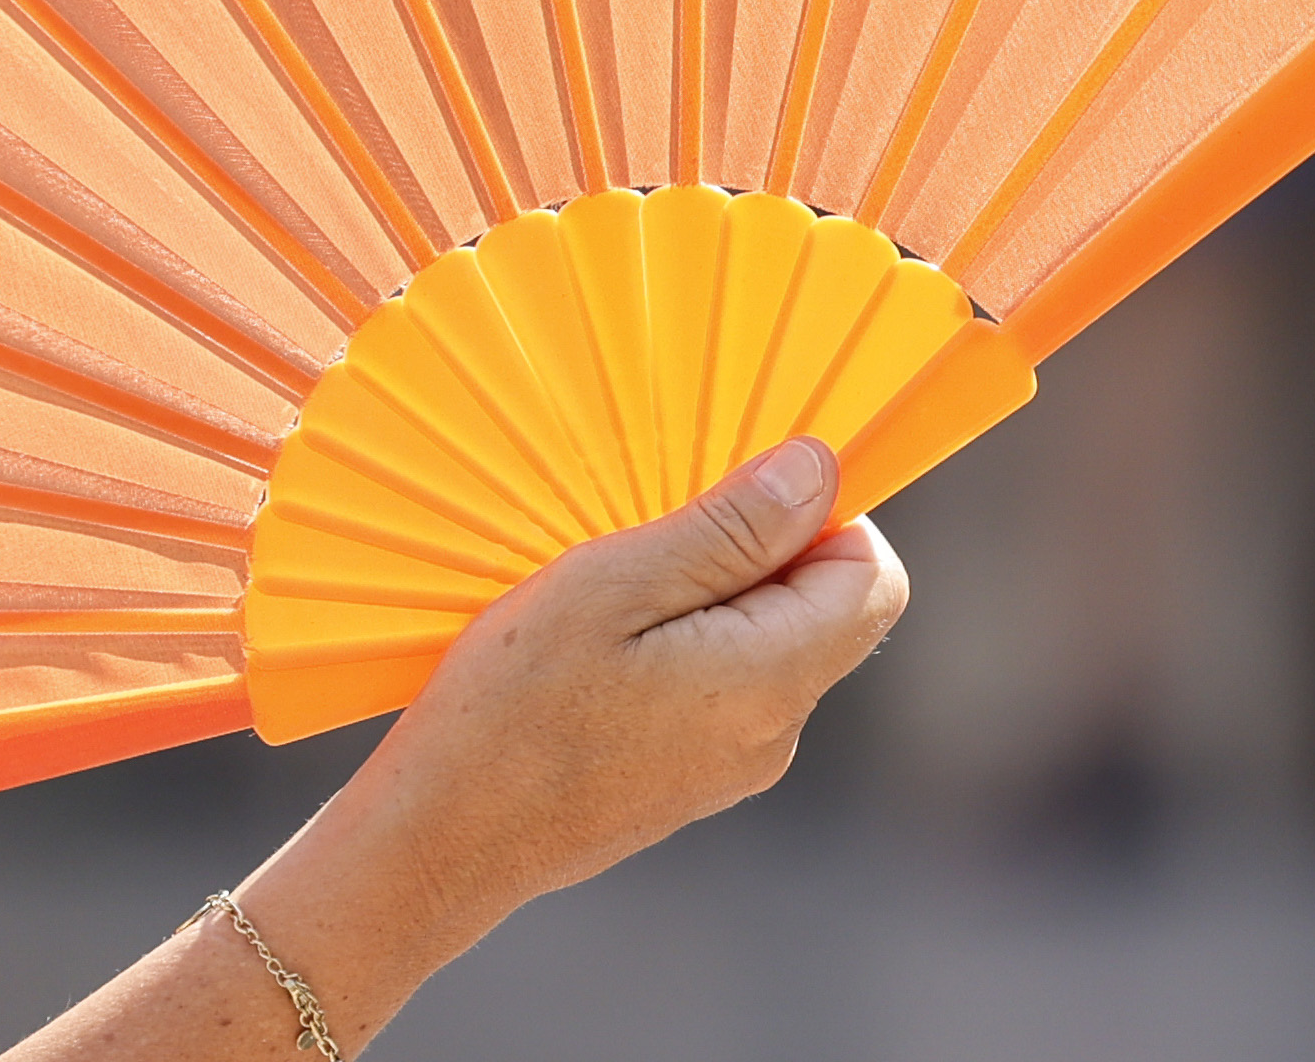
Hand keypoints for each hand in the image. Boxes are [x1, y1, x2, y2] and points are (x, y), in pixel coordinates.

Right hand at [3, 442, 907, 1058]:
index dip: (823, 514)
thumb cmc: (509, 708)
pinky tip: (597, 638)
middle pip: (824, 609)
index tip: (734, 484)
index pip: (872, 576)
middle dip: (760, 547)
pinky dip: (680, 640)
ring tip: (609, 579)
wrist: (442, 843)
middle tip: (654, 521)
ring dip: (710, 591)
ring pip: (766, 644)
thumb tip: (818, 471)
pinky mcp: (689, 779)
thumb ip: (726, 531)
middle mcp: (773, 733)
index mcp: (769, 680)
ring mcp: (732, 765)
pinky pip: (720, 685)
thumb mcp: (609, 586)